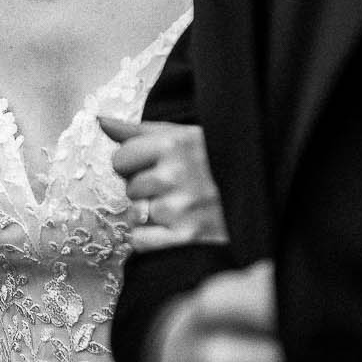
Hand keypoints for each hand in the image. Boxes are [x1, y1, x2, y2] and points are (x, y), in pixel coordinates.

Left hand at [99, 114, 226, 249]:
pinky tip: (173, 230)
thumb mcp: (184, 137)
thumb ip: (139, 131)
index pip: (120, 159)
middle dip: (145, 191)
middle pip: (129, 188)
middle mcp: (177, 174)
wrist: (261, 195)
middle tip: (173, 190)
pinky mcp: (187, 238)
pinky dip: (151, 239)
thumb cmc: (215, 165)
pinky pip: (141, 240)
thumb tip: (99, 120)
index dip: (133, 165)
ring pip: (135, 214)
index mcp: (175, 144)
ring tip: (177, 209)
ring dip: (150, 215)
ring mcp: (181, 207)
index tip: (153, 167)